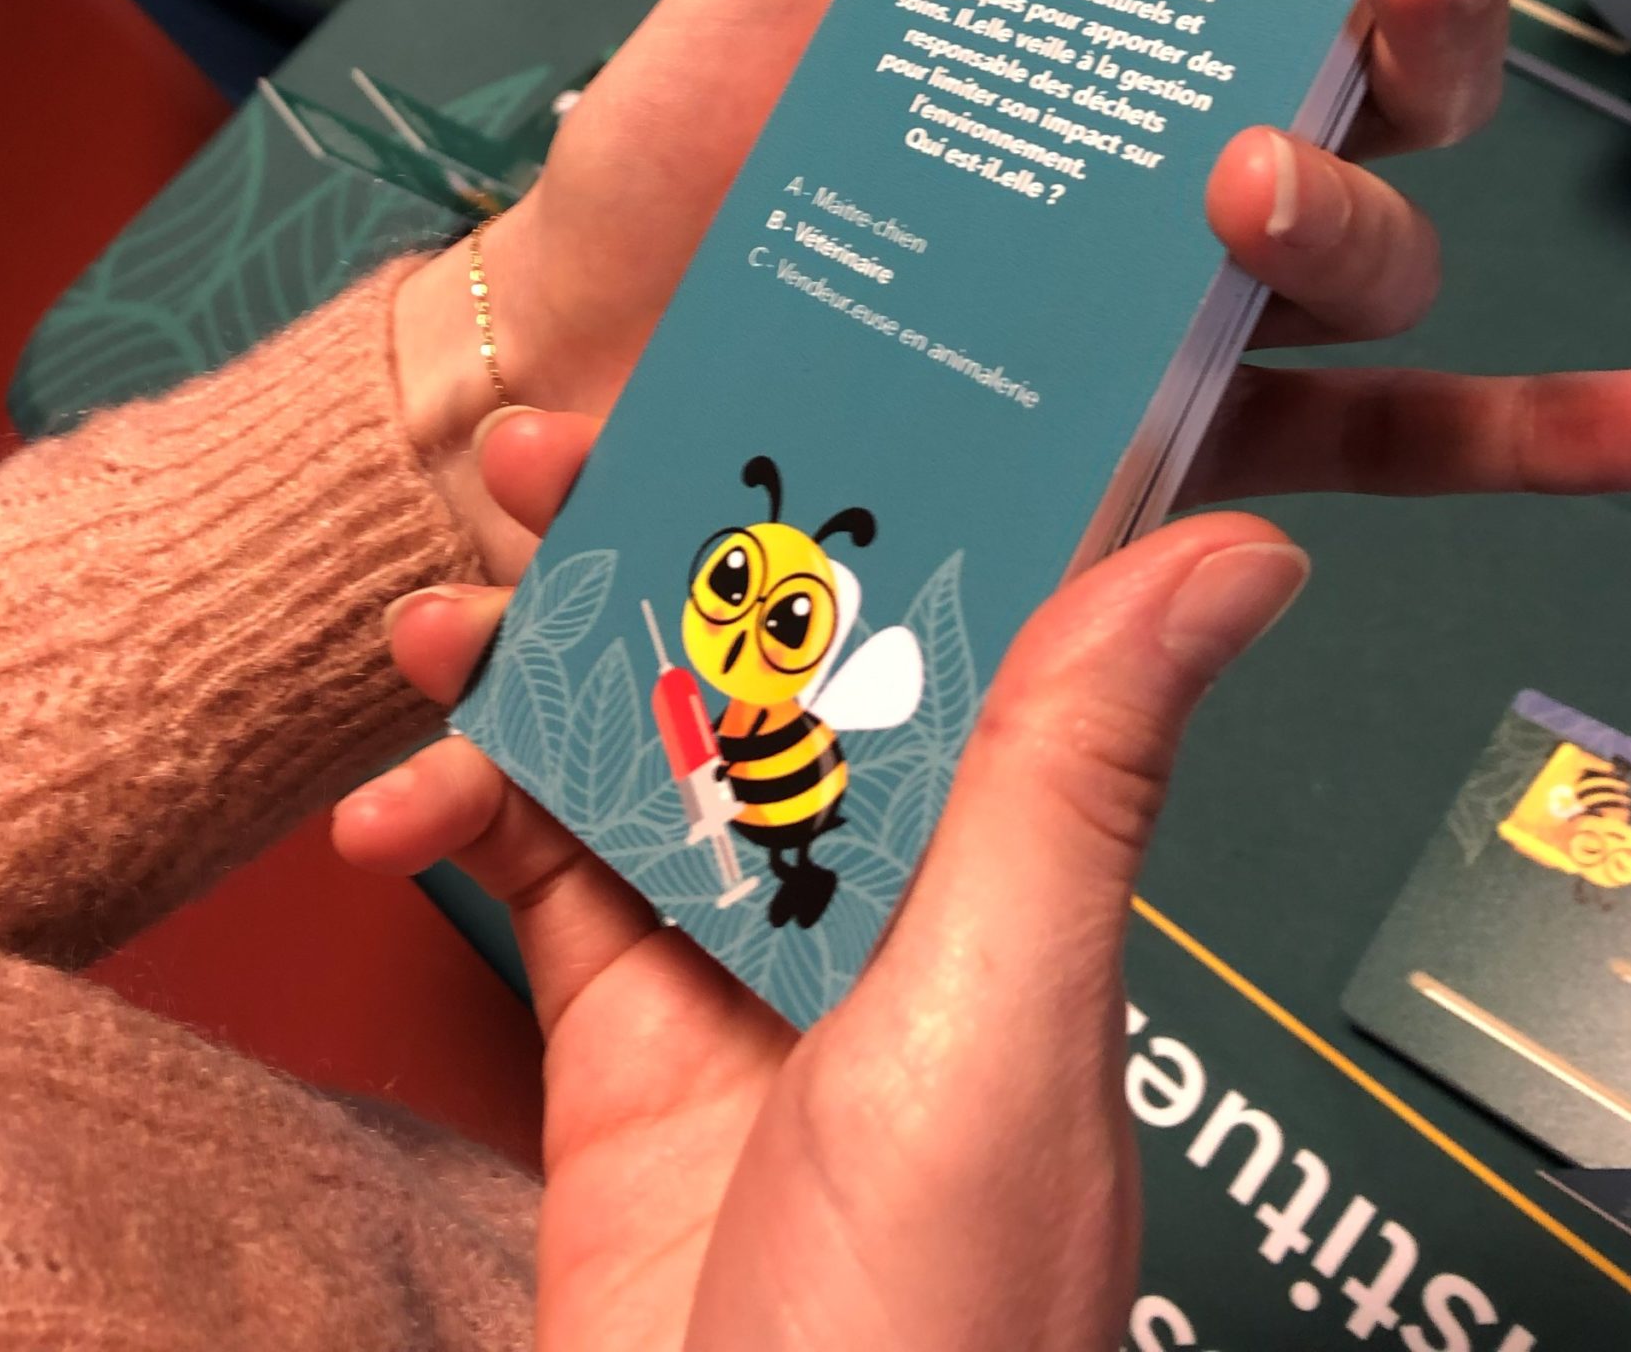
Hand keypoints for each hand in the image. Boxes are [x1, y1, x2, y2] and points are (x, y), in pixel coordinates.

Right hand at [338, 421, 1310, 1351]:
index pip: (939, 612)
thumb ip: (1072, 779)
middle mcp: (878, 885)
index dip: (851, 479)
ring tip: (432, 610)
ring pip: (631, 734)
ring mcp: (741, 955)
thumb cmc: (926, 1333)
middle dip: (647, 542)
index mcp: (1001, 856)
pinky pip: (534, 872)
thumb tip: (1239, 555)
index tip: (757, 374)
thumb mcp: (997, 1020)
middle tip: (540, 456)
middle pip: (758, 652)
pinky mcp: (620, 1036)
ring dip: (526, 657)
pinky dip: (457, 815)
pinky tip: (392, 804)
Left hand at [399, 0, 1570, 576]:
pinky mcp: (1173, 446)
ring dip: (1363, 209)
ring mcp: (1185, 301)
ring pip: (1376, 245)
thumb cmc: (687, 142)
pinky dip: (1543, 433)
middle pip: (1378, 63)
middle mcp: (1173, 142)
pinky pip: (1387, 446)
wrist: (587, 360)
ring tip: (1243, 184)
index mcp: (1103, 4)